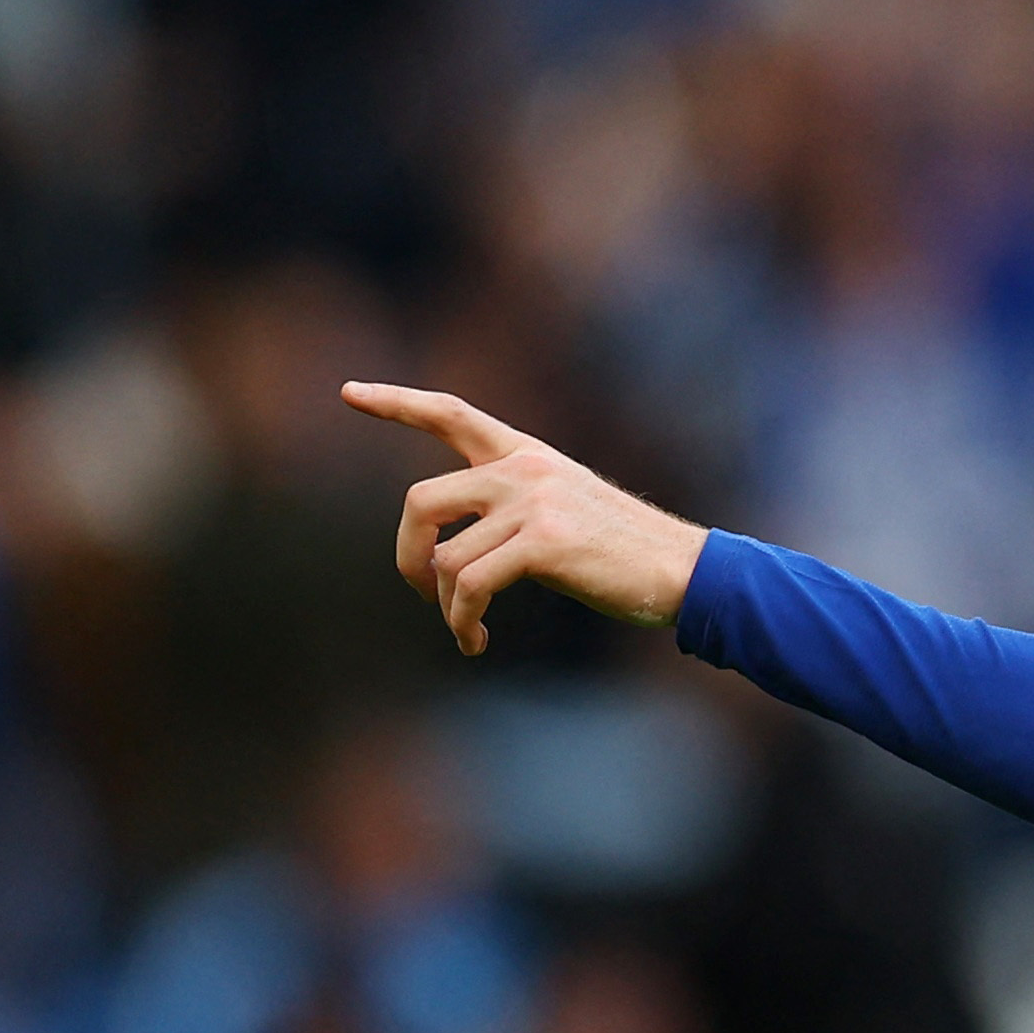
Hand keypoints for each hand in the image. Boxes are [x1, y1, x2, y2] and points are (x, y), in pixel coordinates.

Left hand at [342, 381, 706, 655]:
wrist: (684, 570)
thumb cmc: (627, 555)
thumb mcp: (566, 511)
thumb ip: (511, 511)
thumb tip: (450, 555)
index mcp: (527, 453)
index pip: (450, 414)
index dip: (395, 403)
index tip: (349, 392)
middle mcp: (524, 469)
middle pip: (422, 501)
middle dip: (409, 555)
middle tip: (422, 592)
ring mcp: (534, 503)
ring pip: (447, 558)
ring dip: (447, 607)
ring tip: (467, 630)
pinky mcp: (545, 543)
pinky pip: (472, 586)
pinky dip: (463, 621)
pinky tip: (477, 640)